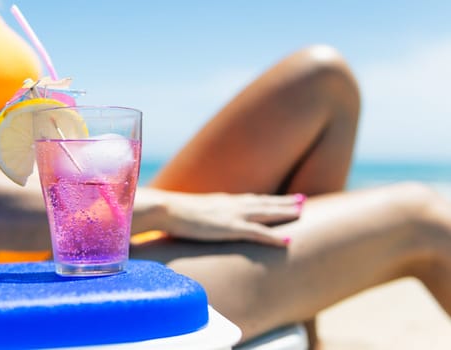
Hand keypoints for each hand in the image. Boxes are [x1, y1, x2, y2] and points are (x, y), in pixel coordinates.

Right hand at [160, 191, 305, 245]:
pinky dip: (274, 237)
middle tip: (302, 200)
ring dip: (285, 211)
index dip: (268, 199)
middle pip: (264, 202)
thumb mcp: (190, 213)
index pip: (251, 199)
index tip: (280, 198)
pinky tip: (287, 241)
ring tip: (302, 210)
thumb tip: (197, 221)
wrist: (167, 209)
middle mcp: (232, 204)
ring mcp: (233, 215)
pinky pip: (258, 233)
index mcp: (223, 201)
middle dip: (284, 202)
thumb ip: (199, 215)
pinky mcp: (231, 228)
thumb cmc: (173, 213)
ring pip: (266, 212)